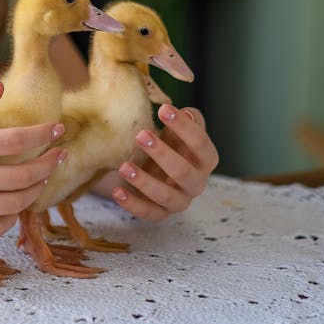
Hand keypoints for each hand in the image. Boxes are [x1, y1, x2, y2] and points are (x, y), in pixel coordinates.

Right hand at [0, 78, 66, 240]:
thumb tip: (1, 86)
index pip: (13, 142)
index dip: (42, 135)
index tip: (59, 129)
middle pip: (21, 176)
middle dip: (48, 164)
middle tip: (59, 154)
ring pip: (13, 204)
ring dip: (35, 190)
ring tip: (42, 177)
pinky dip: (11, 217)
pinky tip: (16, 204)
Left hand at [109, 105, 218, 221]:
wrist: (156, 166)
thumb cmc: (171, 143)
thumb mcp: (179, 129)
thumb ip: (187, 119)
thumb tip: (187, 113)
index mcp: (206, 160)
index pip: (201, 144)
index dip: (184, 127)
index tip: (163, 110)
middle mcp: (196, 183)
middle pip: (183, 172)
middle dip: (162, 154)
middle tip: (141, 135)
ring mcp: (179, 201)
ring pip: (165, 196)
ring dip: (144, 182)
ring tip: (124, 167)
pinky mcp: (161, 213)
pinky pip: (148, 213)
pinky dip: (132, 204)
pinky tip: (117, 192)